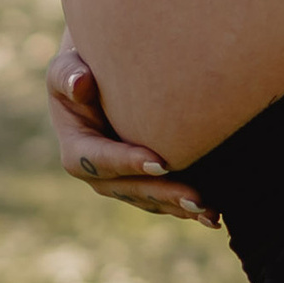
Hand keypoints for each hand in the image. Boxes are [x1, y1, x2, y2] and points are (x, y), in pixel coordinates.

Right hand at [46, 34, 219, 225]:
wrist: (103, 80)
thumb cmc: (82, 69)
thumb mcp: (68, 67)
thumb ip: (68, 74)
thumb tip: (80, 83)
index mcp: (76, 150)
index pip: (98, 160)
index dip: (127, 163)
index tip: (160, 162)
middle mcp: (98, 175)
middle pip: (130, 189)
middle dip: (163, 194)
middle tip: (196, 197)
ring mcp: (123, 183)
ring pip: (152, 200)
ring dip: (181, 207)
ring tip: (211, 212)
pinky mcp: (145, 183)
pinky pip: (166, 198)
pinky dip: (189, 207)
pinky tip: (216, 215)